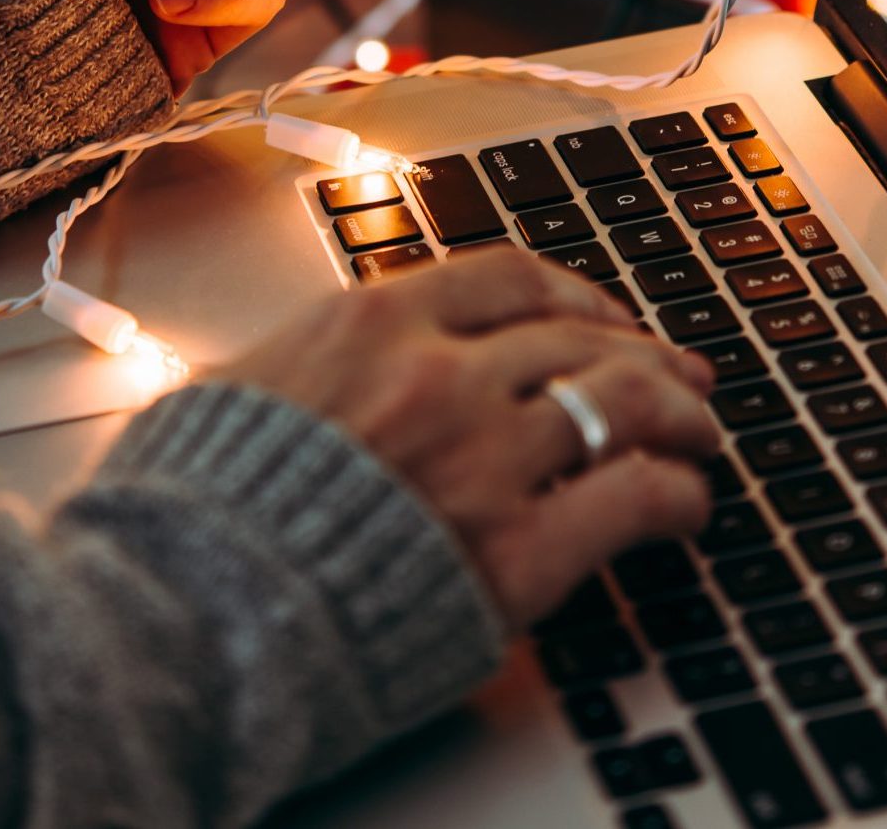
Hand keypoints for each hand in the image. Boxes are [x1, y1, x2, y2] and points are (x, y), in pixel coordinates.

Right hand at [218, 246, 719, 628]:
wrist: (186, 611)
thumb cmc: (196, 516)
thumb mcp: (240, 391)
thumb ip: (313, 361)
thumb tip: (333, 357)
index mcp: (373, 324)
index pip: (506, 276)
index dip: (573, 292)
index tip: (595, 312)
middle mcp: (442, 372)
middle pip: (579, 336)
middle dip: (642, 353)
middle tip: (677, 372)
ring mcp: (487, 454)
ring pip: (624, 401)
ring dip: (678, 415)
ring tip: (701, 434)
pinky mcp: (520, 547)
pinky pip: (635, 497)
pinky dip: (676, 494)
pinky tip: (686, 504)